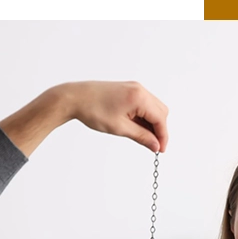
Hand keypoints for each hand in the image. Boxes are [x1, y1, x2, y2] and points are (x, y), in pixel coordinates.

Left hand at [0, 81, 168, 156]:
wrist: (74, 98)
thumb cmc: (93, 111)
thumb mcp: (120, 128)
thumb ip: (141, 137)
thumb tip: (155, 145)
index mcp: (139, 97)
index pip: (160, 119)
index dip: (163, 136)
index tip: (160, 151)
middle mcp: (139, 89)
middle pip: (161, 112)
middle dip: (160, 130)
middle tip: (153, 146)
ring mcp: (134, 88)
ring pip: (153, 108)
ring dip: (152, 124)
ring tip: (143, 139)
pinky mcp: (128, 90)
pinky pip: (144, 105)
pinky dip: (144, 117)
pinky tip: (137, 128)